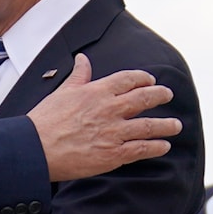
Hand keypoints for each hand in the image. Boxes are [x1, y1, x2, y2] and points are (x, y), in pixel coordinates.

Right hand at [27, 54, 180, 181]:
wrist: (36, 148)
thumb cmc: (44, 121)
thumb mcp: (62, 92)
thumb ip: (78, 76)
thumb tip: (82, 59)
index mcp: (96, 91)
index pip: (128, 79)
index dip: (142, 78)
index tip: (149, 79)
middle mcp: (110, 109)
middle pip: (144, 98)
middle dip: (160, 95)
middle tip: (168, 94)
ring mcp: (114, 132)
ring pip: (150, 126)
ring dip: (166, 125)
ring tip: (176, 125)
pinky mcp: (114, 154)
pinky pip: (142, 149)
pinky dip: (156, 147)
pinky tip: (163, 146)